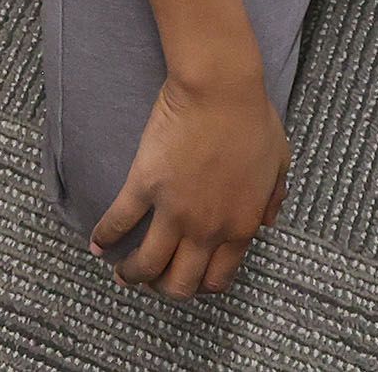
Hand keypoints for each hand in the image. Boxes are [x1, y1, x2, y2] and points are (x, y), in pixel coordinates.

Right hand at [90, 70, 290, 297]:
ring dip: (132, 275)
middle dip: (165, 289)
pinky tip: (98, 244)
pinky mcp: (145, 186)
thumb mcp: (279, 162)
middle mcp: (206, 228)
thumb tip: (267, 222)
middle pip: (180, 283)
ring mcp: (173, 210)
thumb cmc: (252, 117)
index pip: (217, 278)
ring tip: (123, 274)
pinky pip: (119, 222)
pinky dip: (105, 237)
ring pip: (147, 265)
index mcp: (240, 226)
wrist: (220, 88)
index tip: (189, 279)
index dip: (200, 286)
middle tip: (154, 280)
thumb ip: (274, 199)